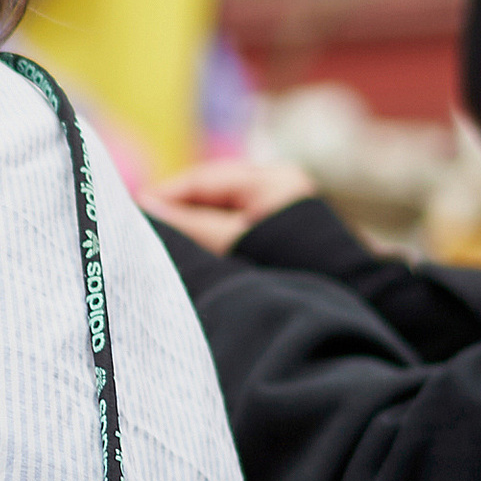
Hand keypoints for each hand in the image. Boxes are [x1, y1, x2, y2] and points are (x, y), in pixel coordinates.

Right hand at [143, 156, 318, 254]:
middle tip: (144, 229)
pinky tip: (198, 253)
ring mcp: (284, 211)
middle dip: (179, 210)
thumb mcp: (232, 242)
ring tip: (167, 243)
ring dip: (196, 225)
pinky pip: (239, 227)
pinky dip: (215, 237)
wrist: (348, 300)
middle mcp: (279, 186)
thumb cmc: (289, 267)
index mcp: (270, 180)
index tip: (131, 213)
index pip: (203, 180)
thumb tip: (144, 206)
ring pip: (225, 211)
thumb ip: (188, 224)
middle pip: (213, 192)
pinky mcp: (284, 235)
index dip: (165, 195)